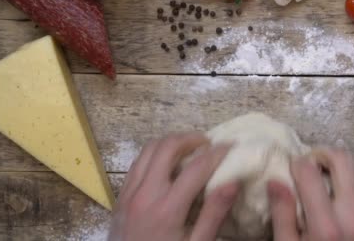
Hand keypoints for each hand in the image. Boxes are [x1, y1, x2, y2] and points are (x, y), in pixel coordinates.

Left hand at [108, 133, 238, 240]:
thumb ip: (214, 214)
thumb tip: (233, 182)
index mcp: (167, 209)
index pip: (196, 168)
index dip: (217, 153)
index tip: (231, 146)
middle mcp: (144, 194)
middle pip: (167, 147)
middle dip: (191, 139)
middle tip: (208, 144)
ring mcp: (128, 193)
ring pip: (149, 149)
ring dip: (171, 143)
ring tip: (190, 149)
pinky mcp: (120, 196)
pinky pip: (137, 163)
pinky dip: (155, 154)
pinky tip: (168, 164)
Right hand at [268, 148, 353, 240]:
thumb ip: (282, 215)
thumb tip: (275, 180)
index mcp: (325, 227)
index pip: (309, 173)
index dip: (297, 163)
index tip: (292, 169)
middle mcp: (353, 216)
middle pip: (342, 160)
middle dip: (322, 153)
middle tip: (311, 163)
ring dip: (345, 159)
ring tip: (330, 168)